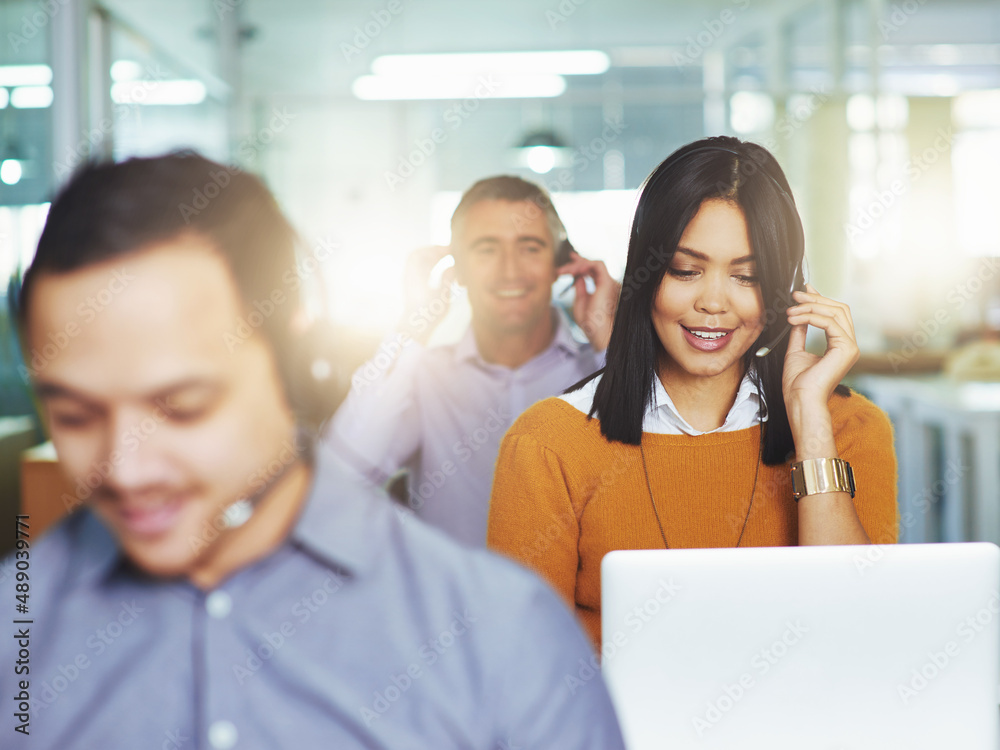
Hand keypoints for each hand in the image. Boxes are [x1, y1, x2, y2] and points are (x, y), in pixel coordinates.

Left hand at [399, 245, 454, 344]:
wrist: (414, 329)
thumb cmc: (430, 312)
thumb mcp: (443, 294)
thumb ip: (447, 277)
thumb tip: (451, 265)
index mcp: (416, 273)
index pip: (425, 253)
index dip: (438, 249)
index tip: (452, 250)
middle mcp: (408, 275)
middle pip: (418, 255)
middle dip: (433, 251)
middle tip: (448, 253)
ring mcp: (407, 282)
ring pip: (416, 263)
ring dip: (430, 259)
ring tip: (444, 261)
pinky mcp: (409, 288)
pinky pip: (416, 271)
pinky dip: (427, 267)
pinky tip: (437, 272)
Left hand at [557, 250, 619, 350]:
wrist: (597, 331)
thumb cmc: (589, 322)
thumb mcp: (580, 302)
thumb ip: (580, 288)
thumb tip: (579, 276)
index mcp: (601, 289)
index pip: (591, 272)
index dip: (580, 264)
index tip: (568, 264)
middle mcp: (606, 284)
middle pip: (590, 266)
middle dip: (574, 264)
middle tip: (560, 269)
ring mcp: (608, 282)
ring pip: (592, 263)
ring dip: (576, 265)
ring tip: (564, 272)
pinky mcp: (607, 281)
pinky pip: (597, 264)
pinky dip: (585, 264)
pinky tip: (575, 269)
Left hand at [781, 283, 858, 413]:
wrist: (800, 401)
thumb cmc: (798, 384)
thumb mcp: (796, 351)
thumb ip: (800, 333)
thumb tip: (797, 317)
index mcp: (840, 345)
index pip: (835, 314)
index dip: (820, 299)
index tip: (804, 290)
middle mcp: (849, 345)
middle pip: (838, 309)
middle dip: (815, 299)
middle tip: (795, 294)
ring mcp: (851, 347)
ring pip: (835, 313)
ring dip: (810, 307)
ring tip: (790, 310)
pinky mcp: (847, 349)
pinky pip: (829, 323)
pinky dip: (810, 317)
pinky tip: (794, 319)